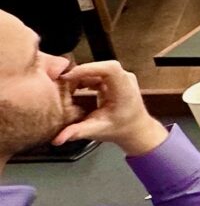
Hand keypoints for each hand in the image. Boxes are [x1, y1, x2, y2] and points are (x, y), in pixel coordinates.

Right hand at [53, 61, 167, 154]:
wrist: (135, 129)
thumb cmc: (120, 129)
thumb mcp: (98, 131)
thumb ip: (78, 132)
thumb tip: (58, 139)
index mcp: (124, 90)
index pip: (110, 69)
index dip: (88, 68)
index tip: (69, 76)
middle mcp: (125, 80)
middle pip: (100, 67)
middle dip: (80, 73)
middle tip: (61, 83)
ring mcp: (121, 78)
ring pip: (97, 69)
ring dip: (81, 76)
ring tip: (66, 87)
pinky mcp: (115, 79)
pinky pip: (97, 73)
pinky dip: (84, 78)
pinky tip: (74, 88)